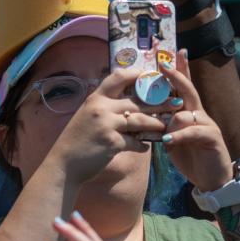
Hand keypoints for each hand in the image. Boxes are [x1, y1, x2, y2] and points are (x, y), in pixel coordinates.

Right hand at [47, 67, 164, 187]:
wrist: (63, 165)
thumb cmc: (76, 141)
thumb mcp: (86, 116)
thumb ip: (104, 107)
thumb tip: (127, 102)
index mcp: (95, 99)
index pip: (119, 77)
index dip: (139, 75)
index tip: (153, 77)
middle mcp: (101, 108)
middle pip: (138, 100)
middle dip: (161, 102)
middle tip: (176, 102)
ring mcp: (107, 125)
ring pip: (142, 120)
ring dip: (157, 124)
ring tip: (165, 126)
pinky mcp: (113, 143)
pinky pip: (136, 142)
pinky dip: (143, 145)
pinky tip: (145, 147)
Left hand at [157, 49, 233, 190]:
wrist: (209, 177)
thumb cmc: (188, 154)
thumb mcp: (170, 138)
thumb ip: (161, 125)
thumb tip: (143, 116)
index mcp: (187, 112)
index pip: (181, 89)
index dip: (176, 72)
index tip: (165, 57)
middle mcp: (198, 114)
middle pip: (188, 91)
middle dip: (176, 77)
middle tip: (163, 66)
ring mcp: (206, 125)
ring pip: (187, 113)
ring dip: (171, 120)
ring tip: (162, 132)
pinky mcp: (211, 138)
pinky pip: (193, 132)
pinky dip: (179, 135)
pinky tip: (168, 141)